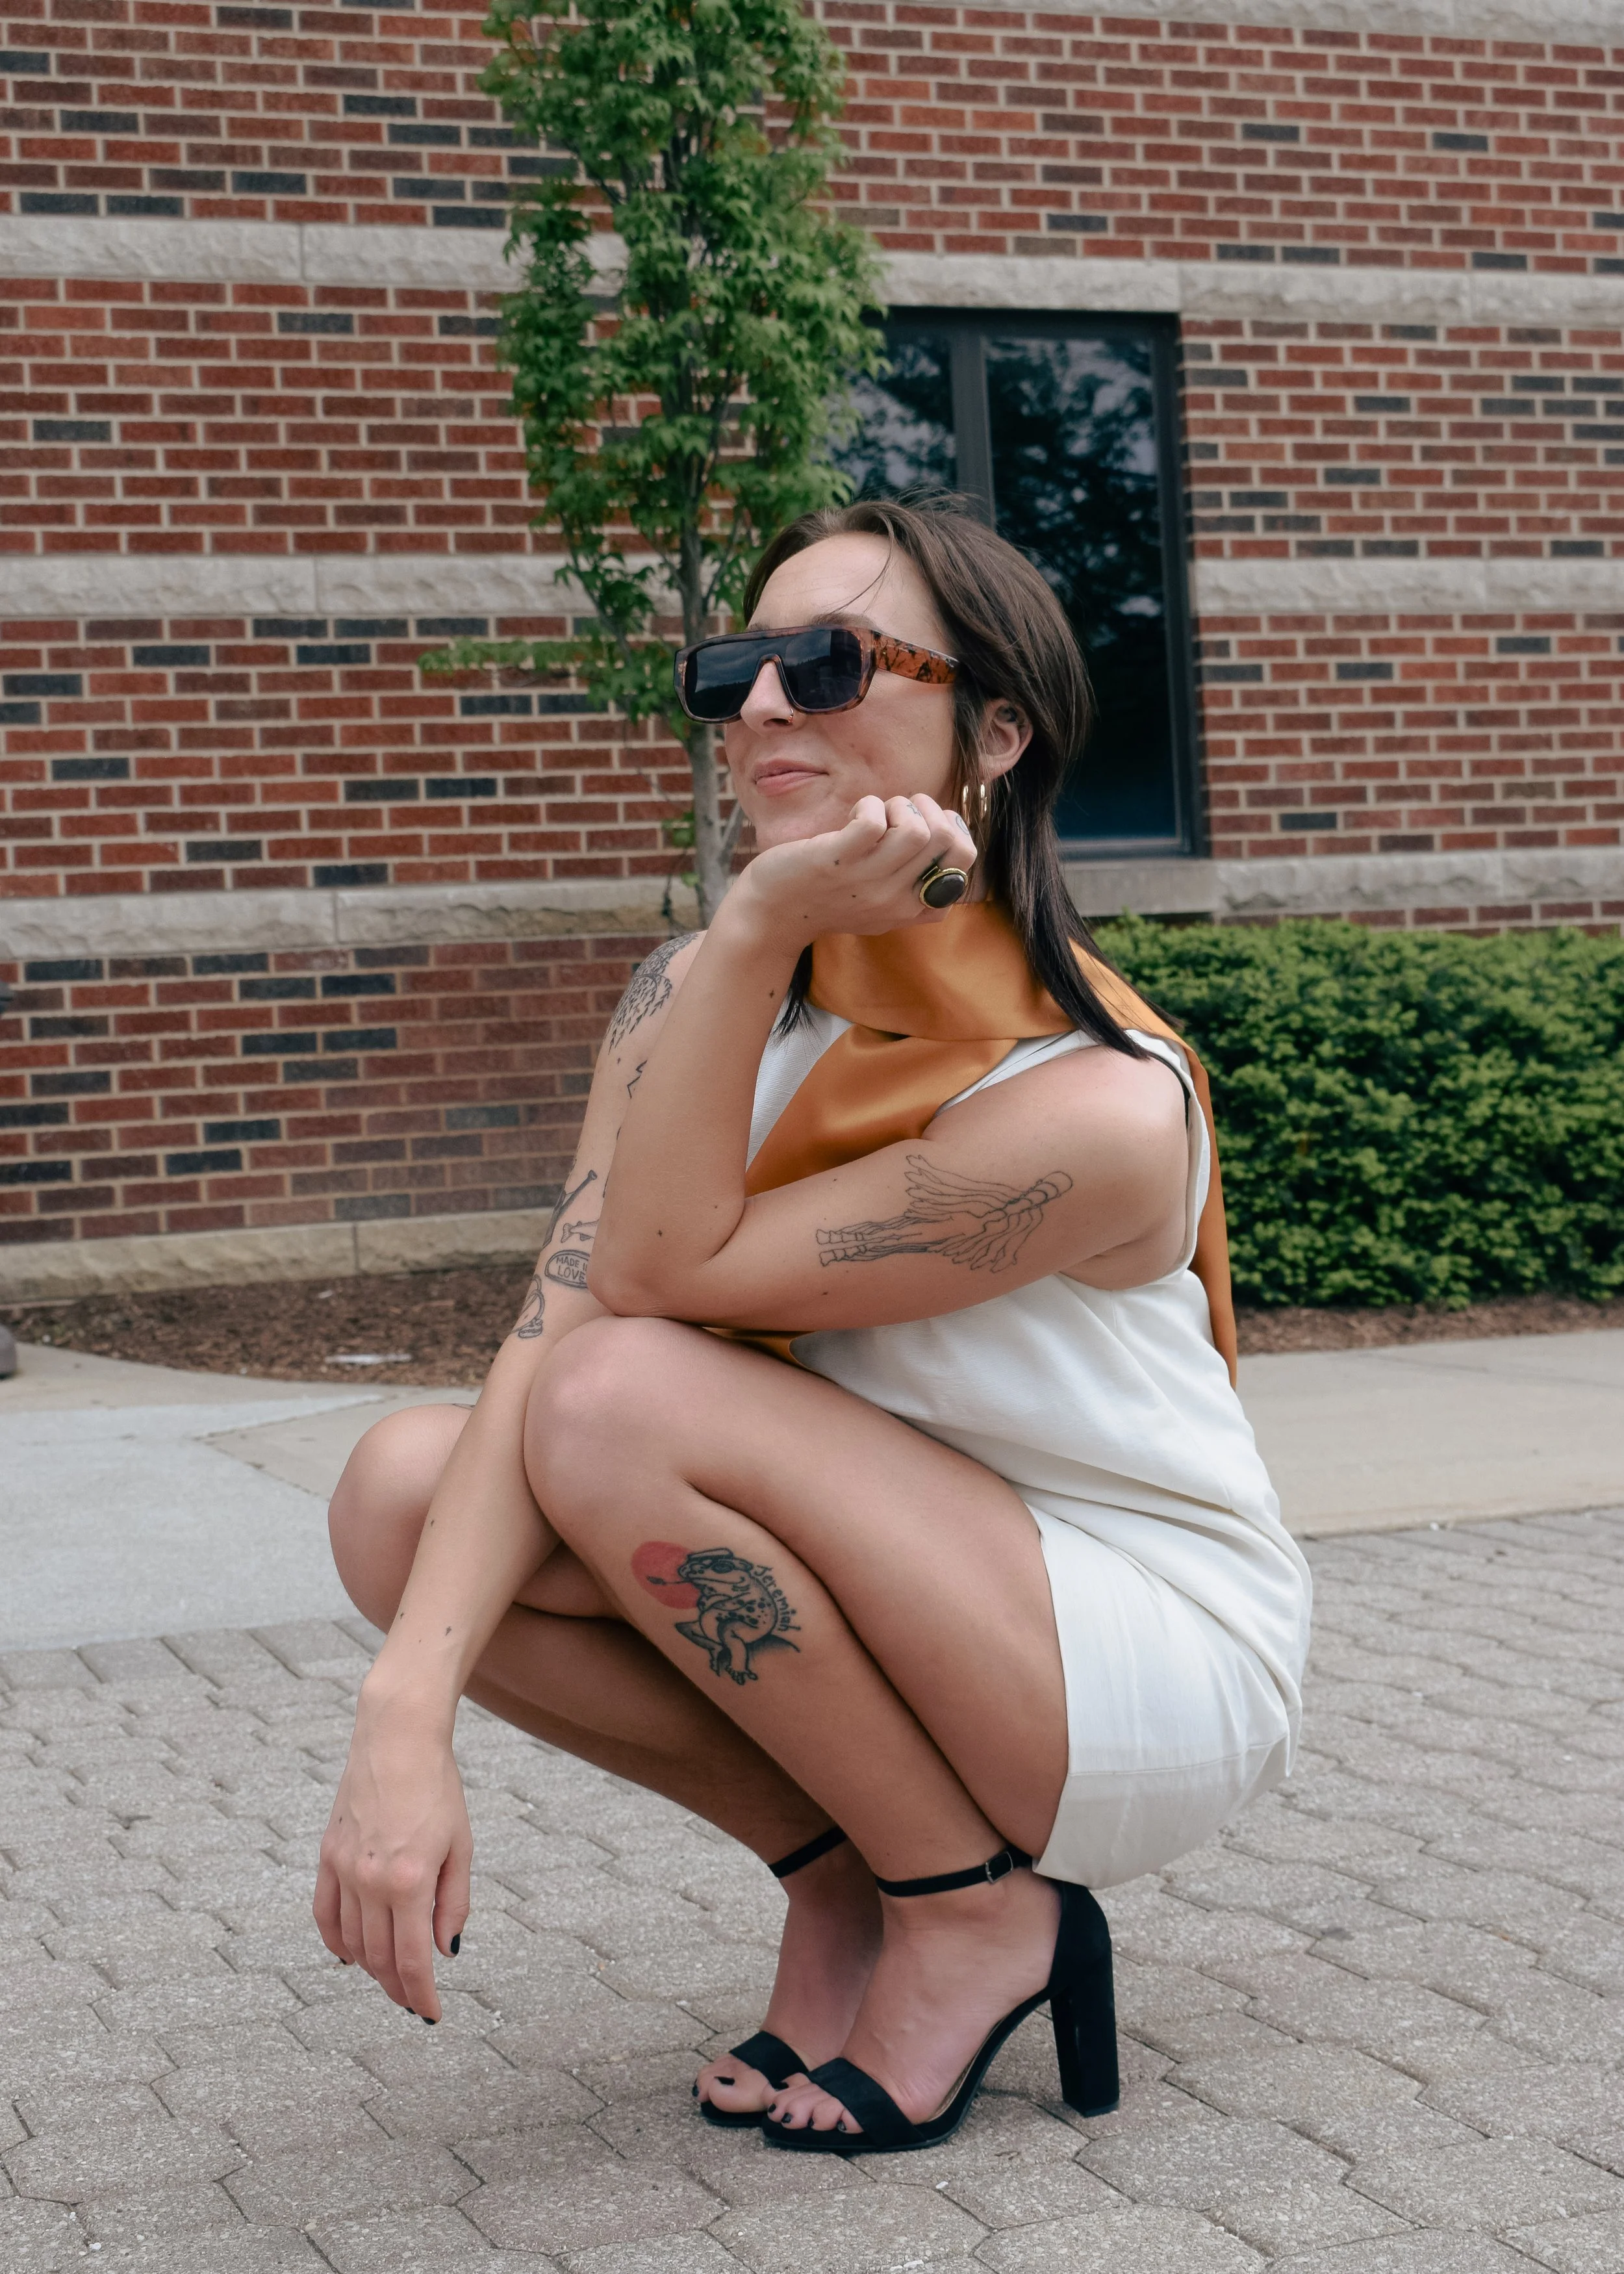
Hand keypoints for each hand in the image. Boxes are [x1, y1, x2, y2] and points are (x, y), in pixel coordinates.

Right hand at [312, 1694, 471, 2020]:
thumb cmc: (438, 1788)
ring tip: (390, 1979)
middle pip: (379, 1958)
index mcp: (409, 1882)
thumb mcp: (462, 1846)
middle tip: (413, 2001)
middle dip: (398, 1987)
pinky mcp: (326, 1856)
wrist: (397, 1740)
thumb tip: (443, 1951)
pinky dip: (337, 1942)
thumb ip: (453, 1903)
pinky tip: (351, 1956)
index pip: (411, 1961)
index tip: (431, 2013)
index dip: (420, 1995)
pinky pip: (325, 1915)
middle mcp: (370, 1882)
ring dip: (370, 1968)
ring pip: (351, 1942)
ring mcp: (343, 1869)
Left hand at [732, 794, 977, 952]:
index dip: (953, 833)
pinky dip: (871, 805)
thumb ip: (912, 884)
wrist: (772, 916)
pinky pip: (875, 821)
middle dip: (930, 809)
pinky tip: (857, 813)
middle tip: (901, 811)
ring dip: (901, 805)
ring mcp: (868, 879)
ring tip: (879, 811)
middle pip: (948, 841)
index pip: (963, 866)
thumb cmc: (826, 899)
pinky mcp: (838, 860)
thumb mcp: (879, 906)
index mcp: (912, 907)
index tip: (924, 827)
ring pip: (919, 830)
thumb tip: (944, 836)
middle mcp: (896, 898)